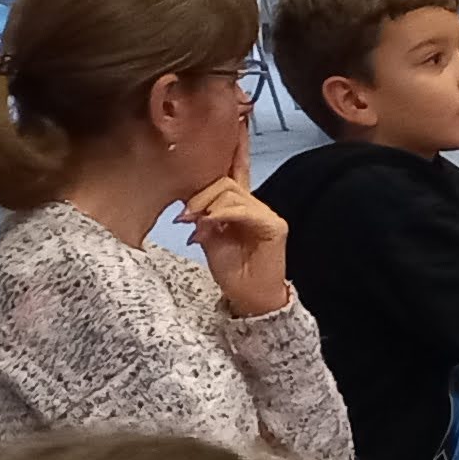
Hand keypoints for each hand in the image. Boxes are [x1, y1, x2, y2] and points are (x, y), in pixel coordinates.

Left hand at [182, 176, 293, 317]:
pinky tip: (211, 222)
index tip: (209, 161)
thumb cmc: (233, 272)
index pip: (232, 177)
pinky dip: (225, 213)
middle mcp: (257, 207)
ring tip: (194, 224)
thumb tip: (192, 209)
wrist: (251, 298)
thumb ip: (204, 220)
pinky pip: (246, 211)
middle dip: (201, 197)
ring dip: (208, 206)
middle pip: (226, 184)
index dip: (224, 164)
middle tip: (185, 216)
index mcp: (241, 208)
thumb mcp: (209, 240)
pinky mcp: (273, 226)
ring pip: (233, 195)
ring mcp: (267, 215)